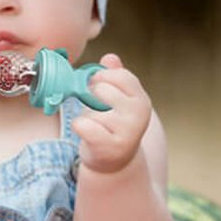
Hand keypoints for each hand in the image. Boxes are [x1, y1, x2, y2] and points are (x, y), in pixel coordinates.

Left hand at [72, 54, 151, 174]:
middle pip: (100, 88)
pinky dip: (79, 126)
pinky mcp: (110, 146)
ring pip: (89, 108)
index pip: (118, 75)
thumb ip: (115, 77)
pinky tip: (88, 134)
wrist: (114, 162)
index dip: (100, 78)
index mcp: (141, 99)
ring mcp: (127, 131)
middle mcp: (138, 114)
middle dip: (91, 98)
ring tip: (96, 126)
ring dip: (86, 116)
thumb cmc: (112, 126)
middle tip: (96, 111)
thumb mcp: (118, 100)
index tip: (97, 87)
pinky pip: (82, 125)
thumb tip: (110, 57)